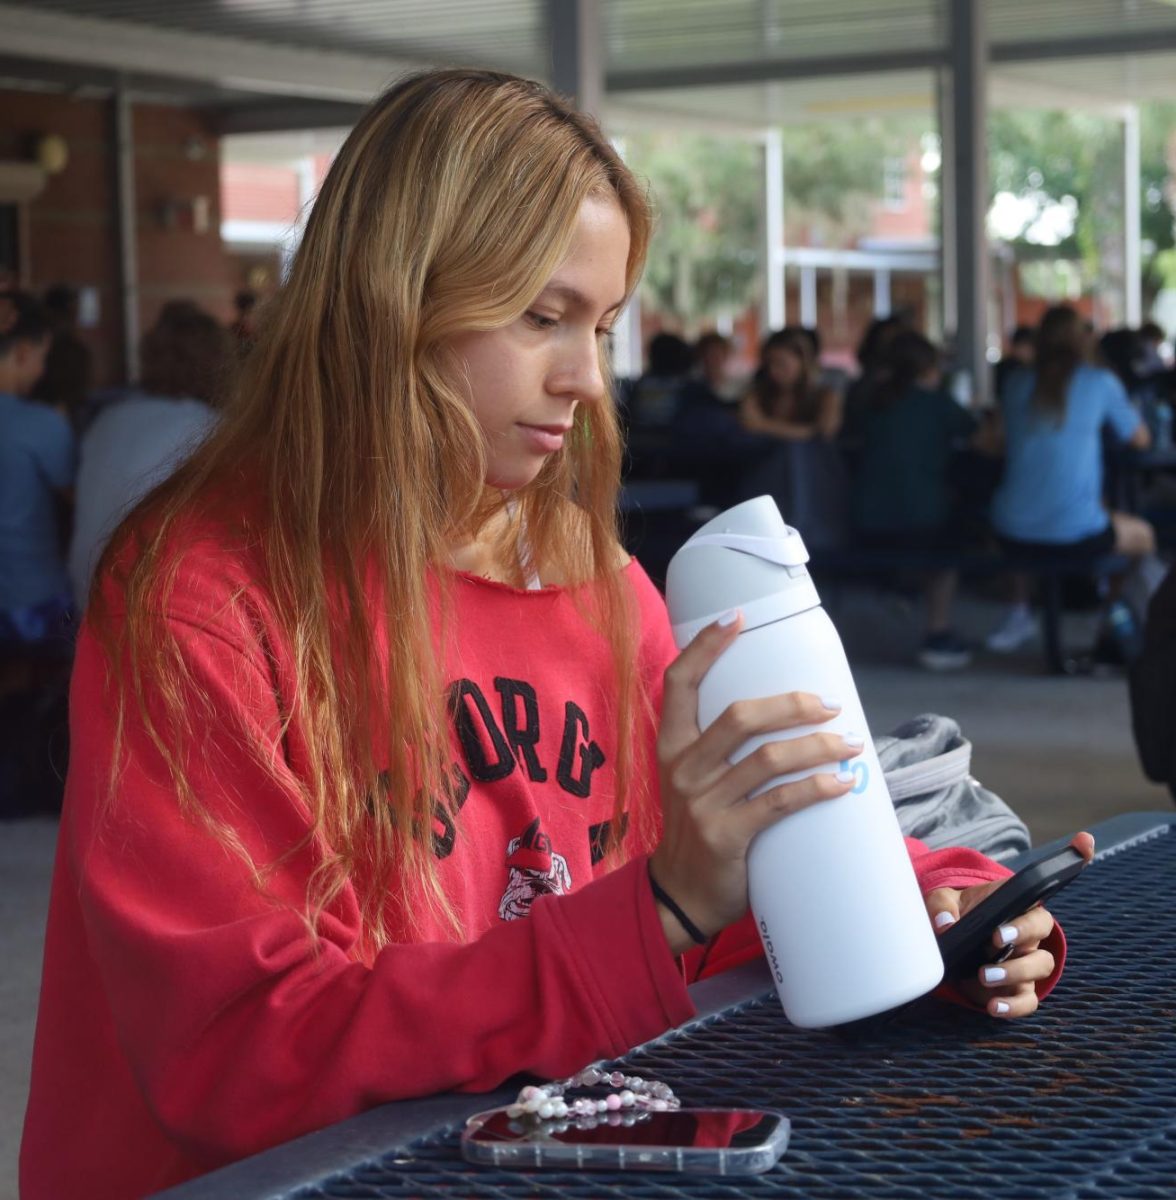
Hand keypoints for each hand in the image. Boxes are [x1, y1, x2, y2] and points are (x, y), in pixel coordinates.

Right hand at [649, 610, 862, 954]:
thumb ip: (716, 747)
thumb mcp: (690, 779)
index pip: (680, 682)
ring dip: (818, 746)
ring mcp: (702, 802)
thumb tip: (780, 711)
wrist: (680, 894)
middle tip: (830, 706)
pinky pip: (779, 802)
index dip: (705, 646)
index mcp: (670, 746)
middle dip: (793, 704)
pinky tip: (840, 783)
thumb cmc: (696, 828)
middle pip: (740, 716)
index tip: (737, 618)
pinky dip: (816, 788)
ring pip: (768, 758)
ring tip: (849, 745)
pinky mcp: (727, 835)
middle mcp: (682, 768)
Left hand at [925, 832, 1094, 1017]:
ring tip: (985, 976)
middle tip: (993, 940)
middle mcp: (1028, 930)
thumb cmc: (953, 915)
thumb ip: (941, 907)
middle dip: (1020, 934)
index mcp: (1015, 900)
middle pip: (1040, 929)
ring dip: (1014, 973)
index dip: (1074, 859)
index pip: (1045, 883)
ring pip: (1038, 967)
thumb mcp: (942, 903)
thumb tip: (944, 925)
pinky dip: (1011, 1006)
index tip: (1084, 841)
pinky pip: (1026, 1000)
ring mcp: (1026, 960)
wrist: (949, 948)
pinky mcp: (1017, 989)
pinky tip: (992, 1007)